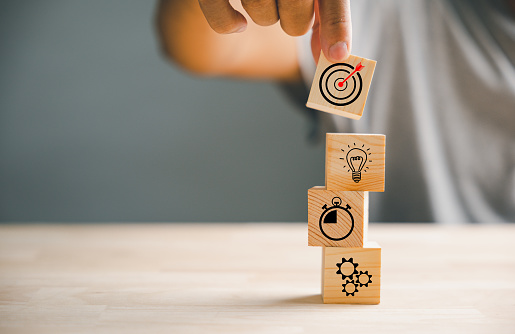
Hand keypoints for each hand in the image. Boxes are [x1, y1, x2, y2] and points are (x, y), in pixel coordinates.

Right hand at [197, 0, 350, 63]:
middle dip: (296, 22)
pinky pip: (221, 15)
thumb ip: (325, 19)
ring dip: (264, 18)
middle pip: (295, 2)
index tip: (336, 55)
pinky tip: (238, 22)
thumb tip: (335, 54)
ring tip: (263, 3)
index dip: (335, 25)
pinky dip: (228, 23)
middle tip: (290, 17)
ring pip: (260, 8)